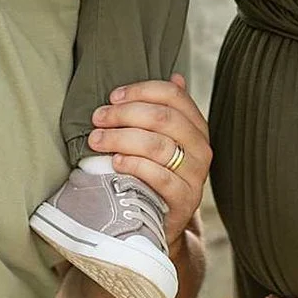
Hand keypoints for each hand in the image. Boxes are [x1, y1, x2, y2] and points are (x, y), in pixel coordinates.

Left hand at [85, 75, 210, 242]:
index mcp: (197, 127)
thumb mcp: (165, 141)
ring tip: (97, 140)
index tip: (113, 96)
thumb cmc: (157, 174)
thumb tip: (177, 76)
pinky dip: (134, 166)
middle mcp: (201, 147)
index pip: (174, 96)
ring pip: (158, 146)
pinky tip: (114, 162)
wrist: (164, 221)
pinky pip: (160, 177)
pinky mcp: (185, 200)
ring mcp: (196, 175)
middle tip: (98, 118)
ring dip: (121, 138)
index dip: (141, 91)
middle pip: (163, 118)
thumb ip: (168, 112)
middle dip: (124, 114)